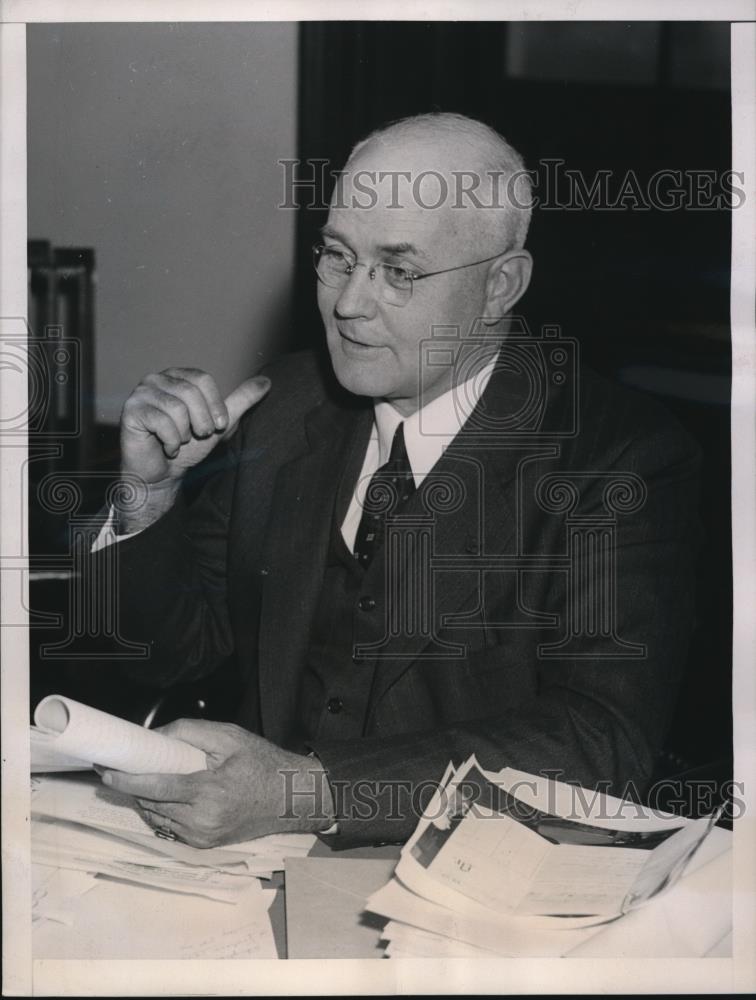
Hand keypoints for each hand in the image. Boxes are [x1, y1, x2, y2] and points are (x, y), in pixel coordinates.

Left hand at [97, 719, 335, 847]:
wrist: (291, 798)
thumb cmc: (262, 763)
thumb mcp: (229, 737)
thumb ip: (189, 732)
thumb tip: (154, 736)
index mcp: (208, 792)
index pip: (154, 786)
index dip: (125, 778)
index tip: (106, 768)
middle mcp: (201, 821)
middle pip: (149, 803)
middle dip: (133, 785)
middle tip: (122, 766)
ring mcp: (201, 837)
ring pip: (156, 817)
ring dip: (146, 798)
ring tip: (146, 778)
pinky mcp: (204, 845)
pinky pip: (170, 827)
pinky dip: (162, 810)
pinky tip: (167, 794)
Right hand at [119, 368, 269, 529]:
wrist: (162, 475)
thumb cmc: (189, 447)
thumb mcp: (220, 423)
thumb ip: (240, 401)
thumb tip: (266, 382)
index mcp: (178, 376)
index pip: (202, 379)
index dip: (215, 405)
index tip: (218, 425)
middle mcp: (156, 379)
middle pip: (190, 392)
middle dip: (201, 422)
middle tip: (196, 436)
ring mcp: (141, 393)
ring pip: (176, 408)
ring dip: (184, 434)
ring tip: (179, 441)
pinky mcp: (130, 411)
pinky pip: (161, 422)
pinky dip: (170, 442)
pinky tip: (166, 448)